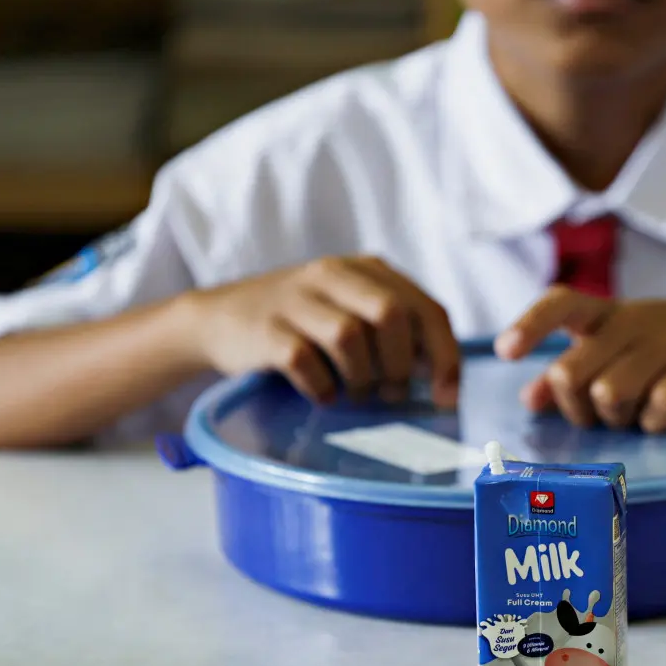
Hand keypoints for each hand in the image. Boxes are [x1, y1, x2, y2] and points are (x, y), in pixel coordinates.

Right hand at [182, 256, 459, 406]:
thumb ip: (395, 332)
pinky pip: (304, 361)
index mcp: (366, 269)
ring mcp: (295, 299)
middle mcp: (332, 273)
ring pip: (349, 336)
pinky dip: (322, 387)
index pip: (426, 308)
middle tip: (392, 394)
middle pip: (391, 314)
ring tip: (354, 393)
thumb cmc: (300, 324)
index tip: (448, 397)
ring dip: (361, 378)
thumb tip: (440, 376)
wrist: (216, 319)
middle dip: (401, 364)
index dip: (445, 355)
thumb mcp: (351, 310)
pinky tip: (322, 394)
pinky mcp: (264, 329)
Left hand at [494, 287, 665, 431]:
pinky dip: (655, 424)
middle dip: (574, 408)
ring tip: (634, 413)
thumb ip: (573, 369)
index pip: (560, 303)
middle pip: (571, 372)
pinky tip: (664, 417)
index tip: (507, 353)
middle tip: (596, 414)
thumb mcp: (620, 346)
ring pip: (608, 394)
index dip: (529, 326)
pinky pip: (658, 408)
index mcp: (608, 313)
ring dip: (615, 419)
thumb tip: (530, 399)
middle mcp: (631, 323)